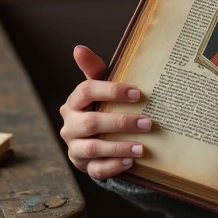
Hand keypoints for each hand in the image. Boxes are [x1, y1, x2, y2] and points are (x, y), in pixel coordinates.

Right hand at [58, 45, 151, 179]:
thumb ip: (94, 70)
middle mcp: (69, 125)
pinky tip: (131, 161)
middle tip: (148, 123)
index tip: (137, 93)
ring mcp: (75, 147)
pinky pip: (96, 169)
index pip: (86, 91)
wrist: (96, 138)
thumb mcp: (100, 88)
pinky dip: (114, 166)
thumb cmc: (101, 106)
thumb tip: (78, 48)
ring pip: (93, 148)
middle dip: (121, 122)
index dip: (111, 91)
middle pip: (91, 122)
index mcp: (73, 102)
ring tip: (143, 147)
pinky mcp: (83, 166)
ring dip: (120, 147)